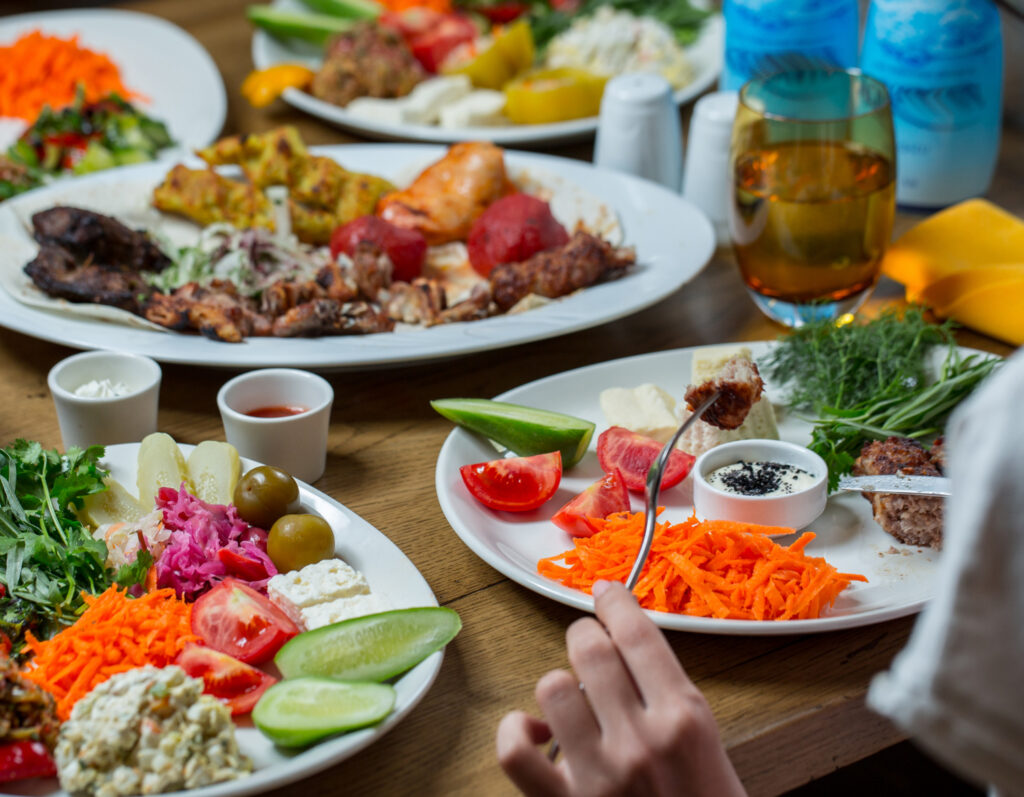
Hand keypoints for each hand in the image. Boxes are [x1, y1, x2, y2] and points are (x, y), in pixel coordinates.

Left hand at [496, 581, 746, 796]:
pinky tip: (537, 733)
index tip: (605, 591)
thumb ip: (671, 698)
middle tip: (589, 643)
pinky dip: (517, 732)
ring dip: (559, 684)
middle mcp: (639, 739)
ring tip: (572, 697)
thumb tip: (627, 649)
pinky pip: (516, 751)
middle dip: (585, 636)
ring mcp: (597, 773)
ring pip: (552, 686)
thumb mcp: (711, 748)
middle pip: (589, 648)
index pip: (636, 633)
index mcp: (685, 718)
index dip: (614, 602)